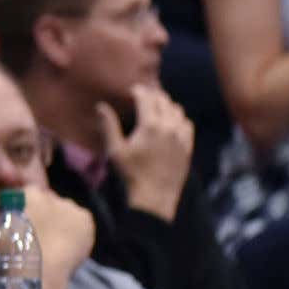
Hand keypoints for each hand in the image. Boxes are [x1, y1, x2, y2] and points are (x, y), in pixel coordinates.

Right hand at [0, 184, 92, 278]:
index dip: (27, 213)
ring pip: (65, 212)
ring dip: (61, 223)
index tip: (25, 230)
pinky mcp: (85, 221)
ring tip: (54, 245)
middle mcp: (50, 195)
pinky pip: (83, 221)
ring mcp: (69, 207)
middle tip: (38, 241)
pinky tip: (69, 244)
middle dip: (43, 218)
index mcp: (27, 194)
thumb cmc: (12, 254)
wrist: (40, 273)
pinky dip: (78, 230)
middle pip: (47, 204)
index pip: (29, 197)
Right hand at [101, 85, 192, 221]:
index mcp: (150, 125)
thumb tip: (101, 105)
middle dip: (153, 95)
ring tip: (157, 107)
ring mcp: (181, 137)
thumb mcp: (115, 150)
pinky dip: (179, 118)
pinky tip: (172, 122)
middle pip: (164, 101)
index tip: (132, 90)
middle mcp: (168, 127)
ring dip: (167, 105)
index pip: (147, 98)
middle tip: (144, 96)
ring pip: (178, 111)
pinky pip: (187, 124)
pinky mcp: (188, 147)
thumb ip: (109, 125)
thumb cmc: (131, 174)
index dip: (139, 91)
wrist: (154, 198)